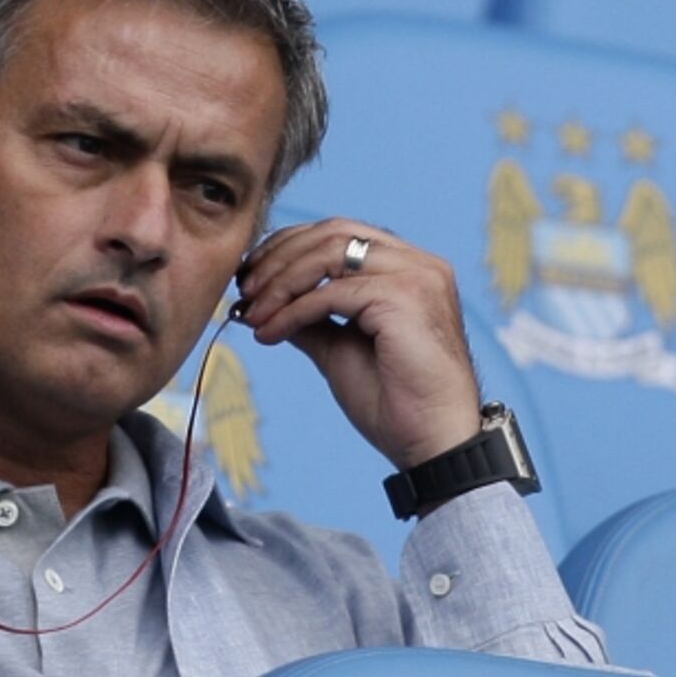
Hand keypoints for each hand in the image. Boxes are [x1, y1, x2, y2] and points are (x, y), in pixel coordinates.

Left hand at [237, 218, 480, 469]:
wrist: (432, 444)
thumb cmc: (395, 403)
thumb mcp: (338, 348)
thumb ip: (309, 318)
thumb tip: (264, 303)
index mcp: (406, 267)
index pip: (338, 233)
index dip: (287, 247)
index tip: (249, 275)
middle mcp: (417, 262)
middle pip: (332, 232)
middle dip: (277, 257)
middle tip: (243, 289)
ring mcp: (416, 276)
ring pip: (329, 253)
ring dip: (280, 281)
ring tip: (253, 313)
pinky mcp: (405, 298)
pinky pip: (332, 292)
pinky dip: (293, 310)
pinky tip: (271, 332)